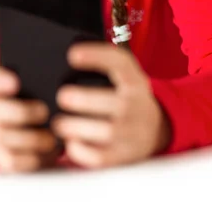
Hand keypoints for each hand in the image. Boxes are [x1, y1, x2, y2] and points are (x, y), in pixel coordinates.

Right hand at [0, 64, 59, 172]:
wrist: (48, 129)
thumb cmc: (47, 97)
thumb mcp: (46, 83)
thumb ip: (46, 73)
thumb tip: (60, 65)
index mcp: (0, 84)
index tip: (15, 83)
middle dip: (17, 111)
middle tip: (44, 111)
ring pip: (1, 136)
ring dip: (29, 138)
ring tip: (52, 137)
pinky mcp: (4, 156)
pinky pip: (11, 161)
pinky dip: (31, 157)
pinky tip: (48, 151)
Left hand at [50, 42, 171, 168]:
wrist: (153, 129)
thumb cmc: (126, 98)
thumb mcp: (124, 77)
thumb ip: (104, 64)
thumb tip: (70, 54)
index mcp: (134, 80)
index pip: (120, 63)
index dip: (96, 56)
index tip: (72, 54)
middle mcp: (136, 104)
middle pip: (111, 101)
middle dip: (83, 98)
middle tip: (62, 96)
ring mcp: (132, 131)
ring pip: (106, 131)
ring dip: (77, 127)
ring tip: (58, 123)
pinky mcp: (124, 155)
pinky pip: (102, 157)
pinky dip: (83, 151)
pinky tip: (70, 142)